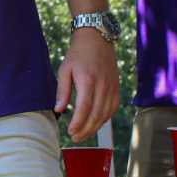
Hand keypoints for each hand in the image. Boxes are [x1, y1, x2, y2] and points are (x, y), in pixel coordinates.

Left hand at [58, 27, 118, 141]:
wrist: (97, 38)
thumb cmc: (78, 54)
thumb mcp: (65, 70)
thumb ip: (62, 91)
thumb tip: (59, 110)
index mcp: (88, 80)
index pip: (84, 108)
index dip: (78, 123)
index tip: (70, 132)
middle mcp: (103, 85)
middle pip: (96, 114)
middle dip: (86, 130)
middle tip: (75, 138)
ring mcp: (112, 87)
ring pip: (106, 114)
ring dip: (95, 127)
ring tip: (84, 134)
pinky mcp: (117, 87)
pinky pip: (113, 108)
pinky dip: (105, 118)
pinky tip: (96, 123)